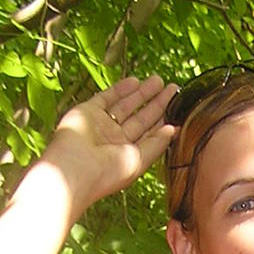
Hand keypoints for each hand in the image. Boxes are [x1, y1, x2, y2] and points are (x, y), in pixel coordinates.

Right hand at [45, 74, 177, 209]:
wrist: (73, 169)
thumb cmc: (108, 173)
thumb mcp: (139, 160)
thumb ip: (156, 144)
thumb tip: (173, 129)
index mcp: (128, 155)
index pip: (149, 135)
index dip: (164, 120)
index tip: (179, 108)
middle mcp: (115, 140)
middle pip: (141, 118)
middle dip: (156, 103)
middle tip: (173, 88)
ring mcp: (101, 125)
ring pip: (126, 105)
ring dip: (142, 93)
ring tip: (159, 80)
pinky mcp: (88, 112)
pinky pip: (107, 97)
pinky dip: (120, 89)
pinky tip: (135, 82)